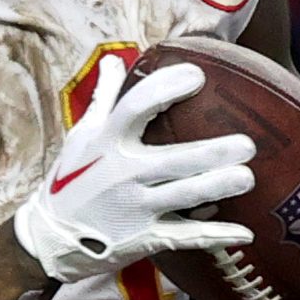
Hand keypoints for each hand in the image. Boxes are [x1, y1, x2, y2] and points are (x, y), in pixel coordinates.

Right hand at [10, 53, 255, 282]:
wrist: (51, 239)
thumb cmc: (71, 179)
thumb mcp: (81, 136)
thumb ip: (104, 98)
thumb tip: (114, 59)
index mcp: (108, 142)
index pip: (136, 107)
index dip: (166, 89)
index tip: (197, 76)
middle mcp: (123, 173)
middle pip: (173, 159)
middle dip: (210, 153)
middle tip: (247, 144)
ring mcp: (135, 208)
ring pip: (184, 196)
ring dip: (217, 187)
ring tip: (247, 177)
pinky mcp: (145, 239)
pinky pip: (185, 236)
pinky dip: (215, 236)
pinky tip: (244, 232)